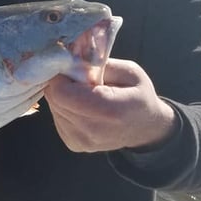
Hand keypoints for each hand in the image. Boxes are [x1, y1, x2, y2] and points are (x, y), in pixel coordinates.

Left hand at [44, 58, 177, 152]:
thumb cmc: (139, 95)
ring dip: (62, 96)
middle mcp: (93, 130)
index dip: (61, 76)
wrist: (146, 128)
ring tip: (82, 92)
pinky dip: (64, 108)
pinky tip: (81, 105)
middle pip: (55, 100)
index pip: (62, 93)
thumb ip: (98, 63)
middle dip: (61, 84)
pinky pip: (57, 118)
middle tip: (76, 77)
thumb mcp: (128, 71)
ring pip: (53, 108)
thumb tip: (71, 56)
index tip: (70, 67)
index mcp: (110, 110)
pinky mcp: (74, 144)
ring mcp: (82, 141)